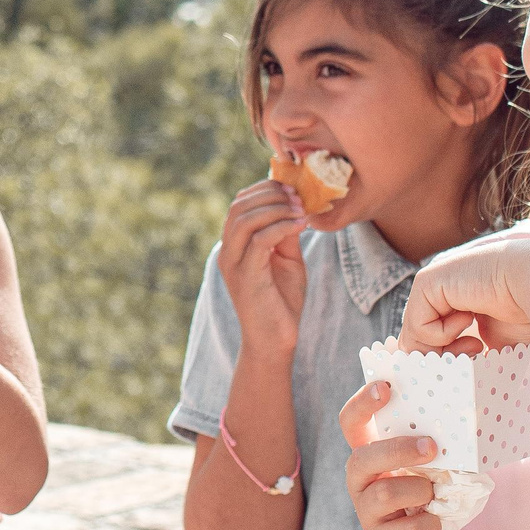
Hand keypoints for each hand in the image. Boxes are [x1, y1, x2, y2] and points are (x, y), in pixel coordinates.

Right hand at [218, 179, 306, 351]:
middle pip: (238, 206)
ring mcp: (234, 264)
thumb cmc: (281, 302)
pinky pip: (260, 241)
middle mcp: (228, 252)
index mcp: (234, 245)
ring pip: (245, 220)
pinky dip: (281, 227)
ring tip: (301, 208)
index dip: (264, 189)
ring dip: (276, 208)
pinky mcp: (247, 277)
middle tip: (298, 195)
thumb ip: (285, 233)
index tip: (292, 187)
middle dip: (270, 194)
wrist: (275, 341)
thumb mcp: (287, 259)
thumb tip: (295, 204)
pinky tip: (301, 225)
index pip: (239, 204)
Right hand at [339, 379, 448, 529]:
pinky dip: (431, 524)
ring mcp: (366, 513)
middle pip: (362, 458)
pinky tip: (436, 524)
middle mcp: (360, 481)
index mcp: (369, 455)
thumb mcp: (425, 469)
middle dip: (398, 450)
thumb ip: (430, 450)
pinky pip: (410, 529)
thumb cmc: (426, 499)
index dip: (363, 403)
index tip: (386, 388)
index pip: (351, 423)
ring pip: (387, 493)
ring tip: (435, 495)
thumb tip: (463, 425)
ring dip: (421, 491)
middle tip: (431, 447)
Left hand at [398, 232, 529, 353]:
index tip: (472, 362)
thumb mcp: (494, 337)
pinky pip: (417, 325)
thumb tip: (459, 379)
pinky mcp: (426, 282)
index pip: (433, 335)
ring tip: (475, 345)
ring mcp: (432, 284)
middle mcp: (440, 288)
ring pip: (415, 335)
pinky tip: (468, 318)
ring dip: (445, 349)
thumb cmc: (527, 309)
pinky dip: (441, 334)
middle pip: (419, 338)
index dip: (448, 357)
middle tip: (473, 356)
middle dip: (444, 358)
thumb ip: (469, 351)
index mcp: (455, 298)